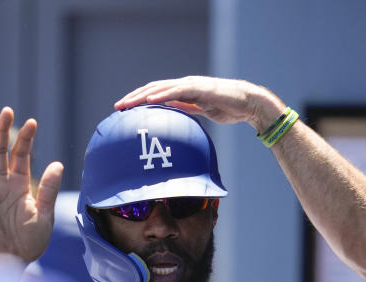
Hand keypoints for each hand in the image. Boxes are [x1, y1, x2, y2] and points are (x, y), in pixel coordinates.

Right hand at [0, 107, 62, 259]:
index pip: (21, 156)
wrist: (13, 263)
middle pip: (0, 152)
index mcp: (20, 185)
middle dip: (3, 131)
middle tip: (7, 111)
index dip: (25, 139)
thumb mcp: (44, 216)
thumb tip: (58, 164)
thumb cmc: (30, 244)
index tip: (32, 122)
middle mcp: (2, 184)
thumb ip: (48, 190)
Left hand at [114, 76, 285, 133]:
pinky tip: (148, 101)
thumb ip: (187, 108)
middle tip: (117, 107)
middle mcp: (184, 84)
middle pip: (153, 89)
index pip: (156, 93)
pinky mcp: (198, 88)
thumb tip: (173, 112)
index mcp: (184, 90)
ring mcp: (190, 85)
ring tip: (126, 104)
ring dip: (141, 96)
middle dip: (133, 97)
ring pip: (160, 88)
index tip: (125, 109)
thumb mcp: (202, 110)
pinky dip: (160, 95)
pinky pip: (175, 91)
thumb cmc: (228, 107)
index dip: (139, 100)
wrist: (248, 103)